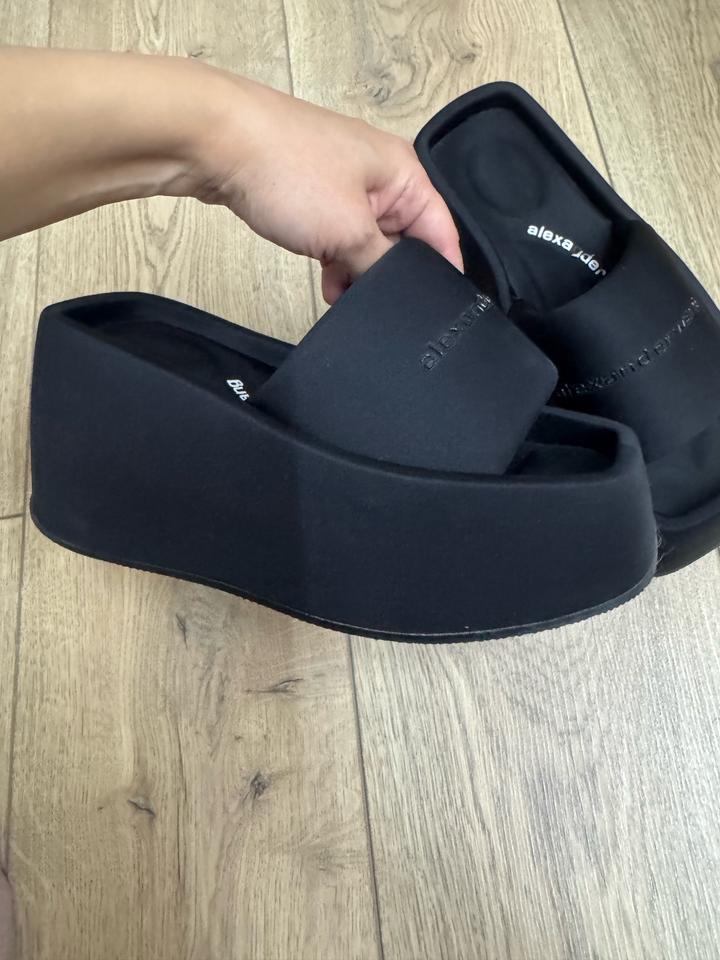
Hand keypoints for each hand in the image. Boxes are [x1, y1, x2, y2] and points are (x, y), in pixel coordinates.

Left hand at [182, 75, 462, 301]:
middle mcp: (380, 176)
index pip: (442, 232)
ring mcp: (344, 187)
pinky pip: (338, 240)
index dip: (441, 274)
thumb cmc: (285, 166)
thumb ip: (382, 267)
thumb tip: (394, 292)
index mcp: (405, 173)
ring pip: (368, 244)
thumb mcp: (348, 232)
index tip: (435, 309)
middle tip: (377, 305)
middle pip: (405, 241)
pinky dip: (335, 264)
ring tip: (345, 297)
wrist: (214, 142)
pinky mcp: (313, 198)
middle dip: (390, 275)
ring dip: (358, 273)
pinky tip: (328, 287)